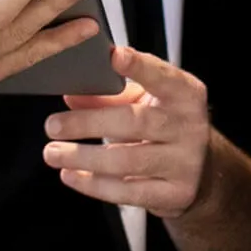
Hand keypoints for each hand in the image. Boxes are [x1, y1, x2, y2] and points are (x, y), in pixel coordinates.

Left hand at [43, 46, 210, 218]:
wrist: (197, 170)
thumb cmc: (163, 125)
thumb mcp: (142, 101)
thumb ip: (108, 94)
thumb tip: (71, 95)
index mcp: (185, 93)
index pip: (162, 76)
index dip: (139, 67)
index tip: (113, 56)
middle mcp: (190, 126)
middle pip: (135, 122)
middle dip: (89, 123)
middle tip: (53, 125)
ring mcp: (186, 163)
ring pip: (127, 160)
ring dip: (83, 157)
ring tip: (53, 152)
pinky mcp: (176, 194)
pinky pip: (128, 192)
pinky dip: (94, 184)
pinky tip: (71, 175)